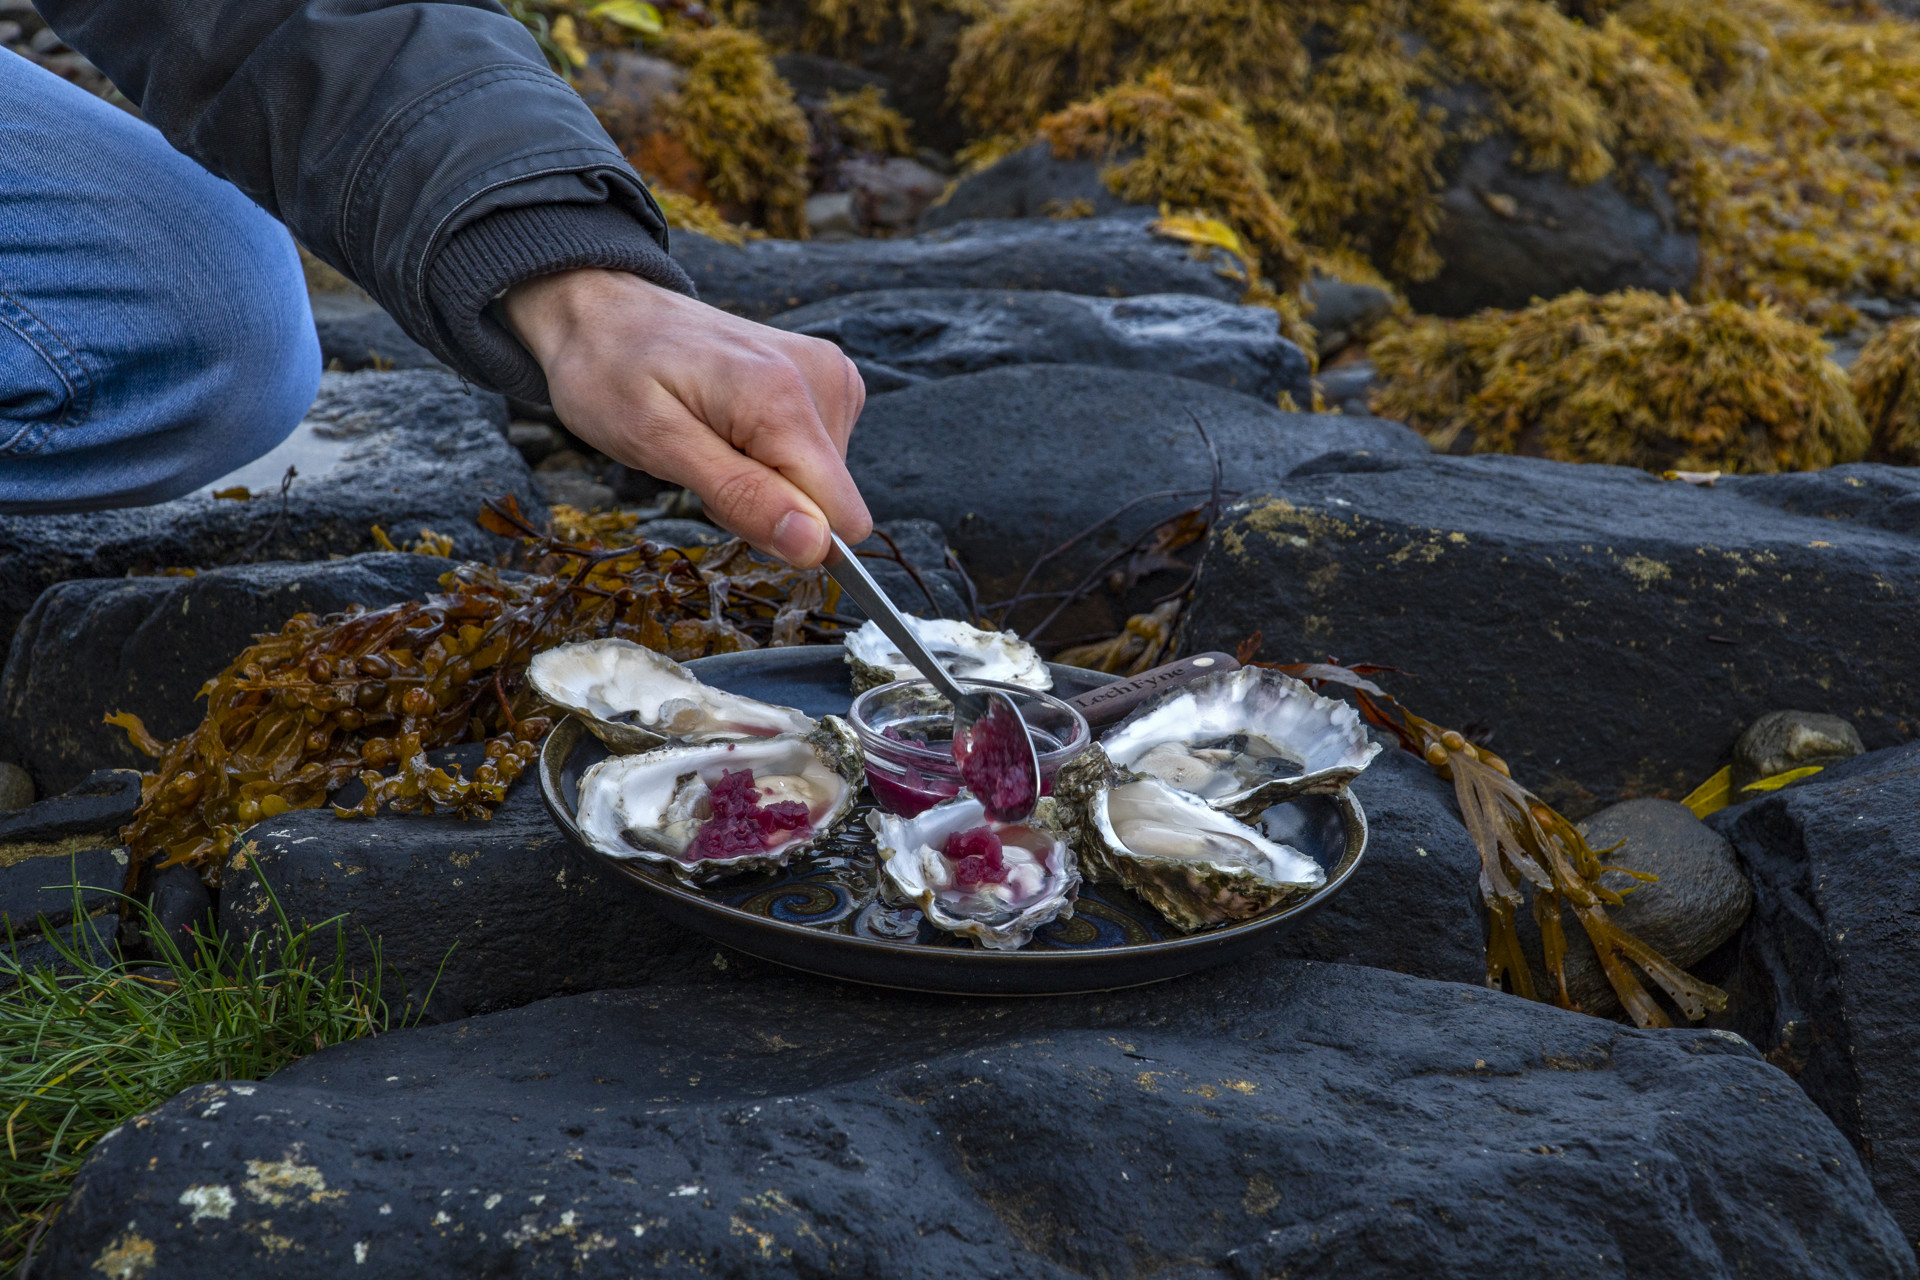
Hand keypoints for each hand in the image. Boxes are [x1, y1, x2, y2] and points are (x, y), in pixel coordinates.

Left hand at [501, 267, 870, 567]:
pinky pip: (818, 456)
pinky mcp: (829, 380)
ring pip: (824, 485)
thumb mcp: (657, 446)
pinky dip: (770, 457)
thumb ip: (743, 498)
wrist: (609, 311)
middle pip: (828, 504)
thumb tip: (816, 546)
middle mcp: (825, 379)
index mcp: (785, 397)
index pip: (840, 516)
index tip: (723, 498)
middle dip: (766, 504)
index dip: (783, 531)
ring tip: (709, 439)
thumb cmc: (615, 373)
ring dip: (764, 482)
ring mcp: (831, 375)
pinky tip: (729, 427)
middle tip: (702, 463)